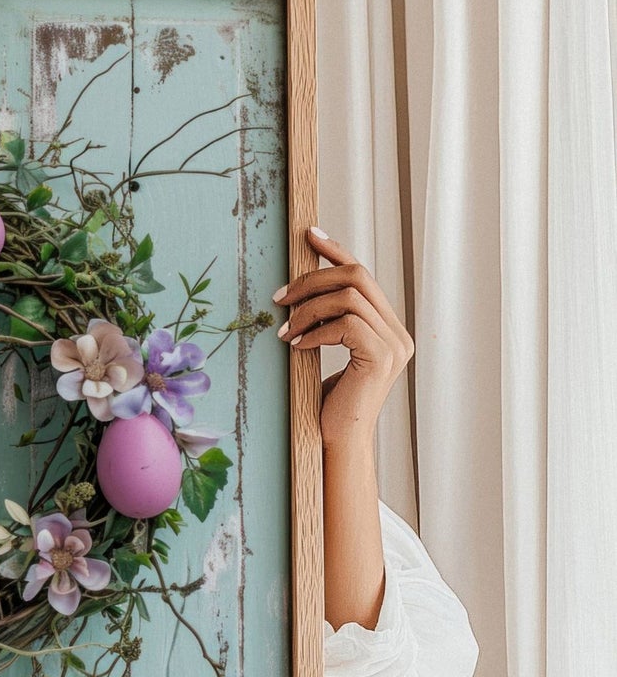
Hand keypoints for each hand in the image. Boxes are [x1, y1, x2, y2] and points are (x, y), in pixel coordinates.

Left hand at [275, 228, 412, 450]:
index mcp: (387, 328)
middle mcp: (397, 332)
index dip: (336, 251)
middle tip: (279, 297)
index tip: (308, 235)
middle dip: (312, 280)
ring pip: (348, 298)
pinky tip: (296, 347)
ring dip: (307, 310)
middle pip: (357, 276)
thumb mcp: (328, 354)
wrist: (337, 441)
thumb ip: (330, 325)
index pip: (363, 275)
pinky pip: (345, 325)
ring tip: (284, 331)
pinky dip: (315, 332)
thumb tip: (301, 293)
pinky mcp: (380, 358)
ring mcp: (394, 345)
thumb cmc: (326, 403)